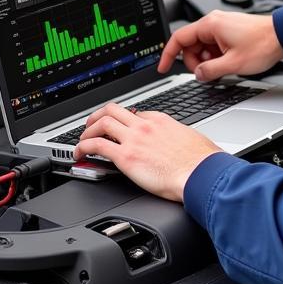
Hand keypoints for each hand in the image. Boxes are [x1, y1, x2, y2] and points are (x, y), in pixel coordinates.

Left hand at [74, 102, 221, 201]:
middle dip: (99, 116)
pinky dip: (83, 147)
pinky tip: (79, 153)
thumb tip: (178, 141)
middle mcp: (144, 125)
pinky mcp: (126, 156)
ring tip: (83, 139)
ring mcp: (134, 139)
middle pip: (114, 110)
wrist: (202, 174)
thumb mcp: (191, 138)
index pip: (135, 114)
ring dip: (88, 130)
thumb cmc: (203, 162)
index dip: (124, 121)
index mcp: (161, 120)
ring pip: (102, 122)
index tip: (119, 129)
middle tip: (92, 125)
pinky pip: (97, 145)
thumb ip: (179, 136)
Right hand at [157, 9, 282, 80]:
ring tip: (223, 68)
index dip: (168, 55)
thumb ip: (210, 71)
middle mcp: (214, 22)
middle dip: (195, 62)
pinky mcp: (229, 31)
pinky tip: (228, 63)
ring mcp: (222, 26)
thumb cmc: (263, 44)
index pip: (178, 39)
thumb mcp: (233, 64)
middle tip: (207, 73)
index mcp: (210, 25)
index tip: (163, 67)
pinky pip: (214, 45)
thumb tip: (198, 75)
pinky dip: (216, 57)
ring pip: (203, 46)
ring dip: (207, 60)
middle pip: (191, 45)